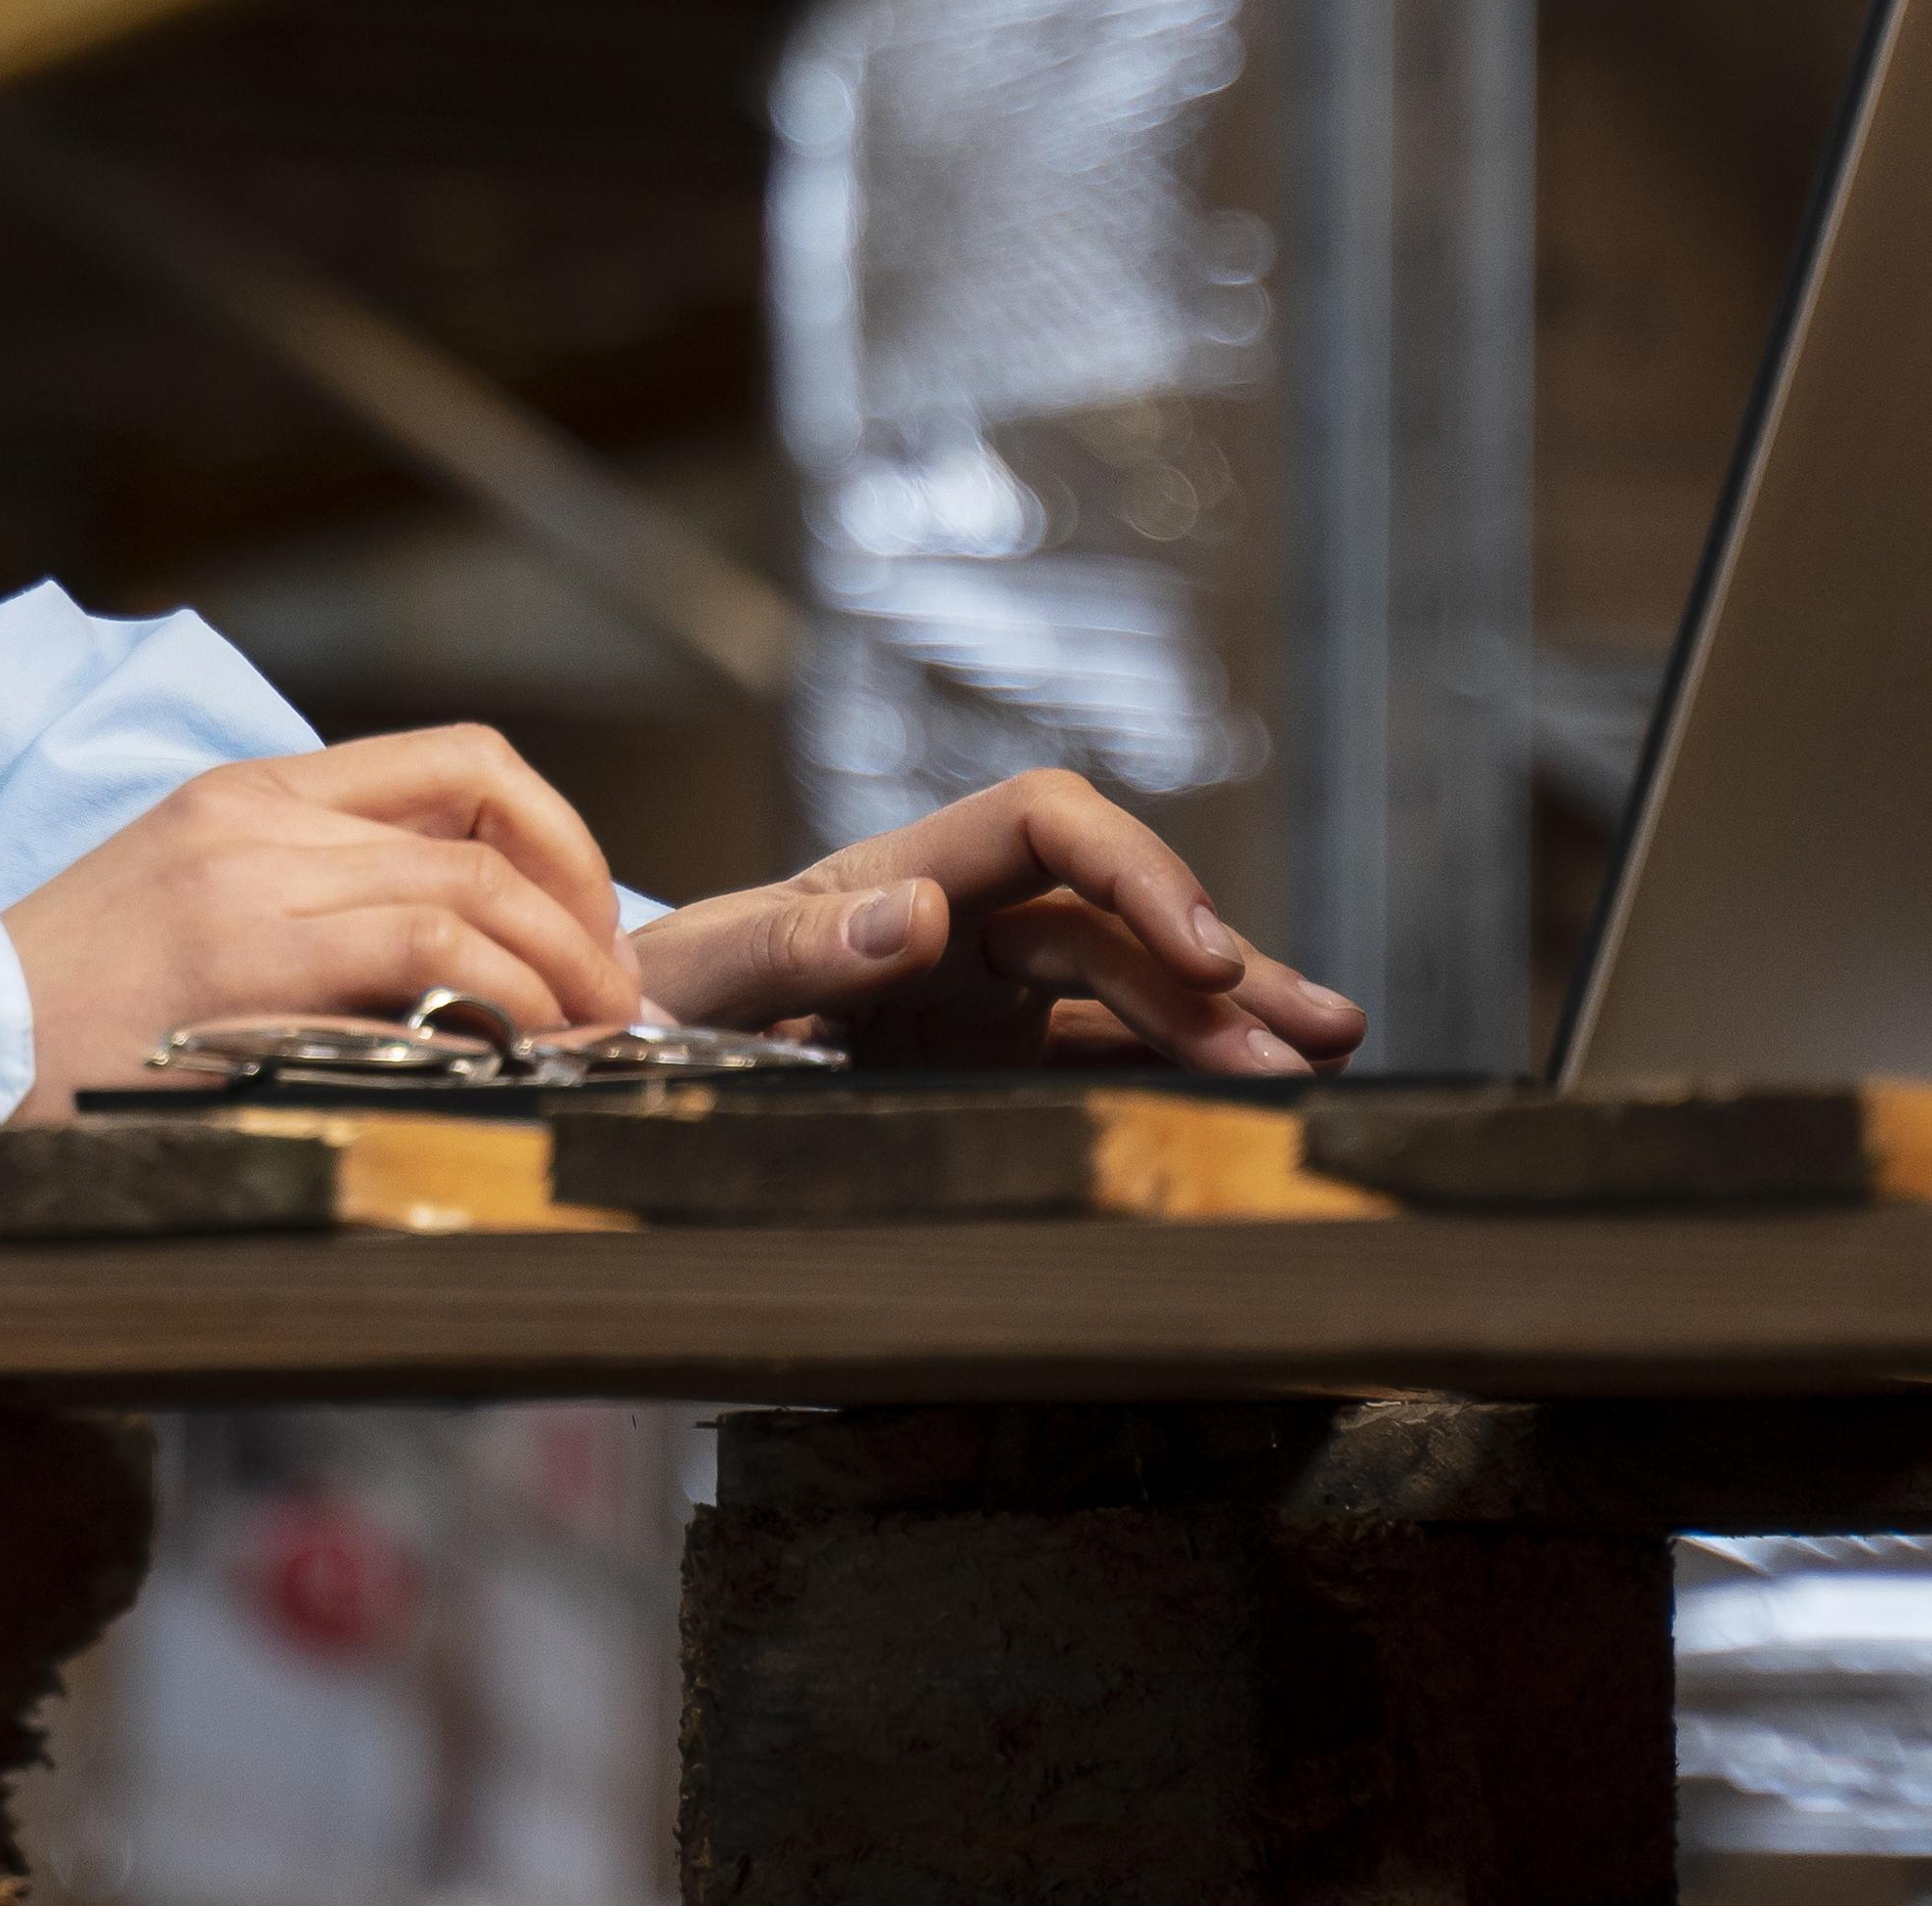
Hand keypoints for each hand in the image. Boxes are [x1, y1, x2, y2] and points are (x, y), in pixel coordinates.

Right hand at [0, 728, 651, 1112]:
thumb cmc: (71, 1009)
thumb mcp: (192, 907)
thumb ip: (311, 901)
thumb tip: (464, 950)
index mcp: (250, 793)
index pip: (456, 760)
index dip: (557, 834)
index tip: (588, 922)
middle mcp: (256, 819)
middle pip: (486, 818)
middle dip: (586, 910)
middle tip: (616, 996)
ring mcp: (247, 884)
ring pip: (469, 884)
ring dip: (564, 964)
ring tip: (592, 1035)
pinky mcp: (240, 963)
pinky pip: (421, 954)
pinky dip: (503, 998)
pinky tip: (521, 1052)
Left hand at [629, 768, 1362, 1077]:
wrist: (605, 1078)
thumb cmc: (639, 1011)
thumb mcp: (696, 982)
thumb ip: (793, 950)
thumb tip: (919, 917)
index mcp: (894, 878)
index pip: (1045, 826)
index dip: (1134, 871)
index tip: (1199, 951)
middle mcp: (958, 928)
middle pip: (1115, 921)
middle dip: (1218, 970)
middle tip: (1311, 1037)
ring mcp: (979, 1006)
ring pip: (1131, 996)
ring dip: (1226, 1024)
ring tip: (1326, 1060)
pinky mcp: (984, 1076)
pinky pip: (1100, 1069)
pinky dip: (1178, 1081)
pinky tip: (1255, 1105)